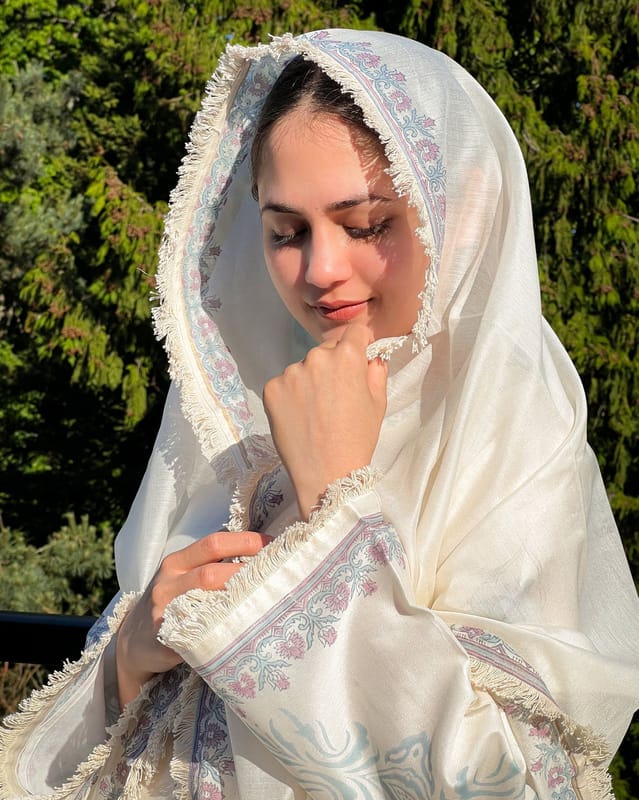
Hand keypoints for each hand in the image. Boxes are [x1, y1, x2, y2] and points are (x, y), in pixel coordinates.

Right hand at [116, 531, 270, 705]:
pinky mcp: (164, 640)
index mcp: (176, 562)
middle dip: (246, 574)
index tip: (273, 545)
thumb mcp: (181, 576)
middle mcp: (168, 583)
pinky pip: (196, 635)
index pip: (214, 542)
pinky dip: (220, 631)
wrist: (131, 643)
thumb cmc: (170, 602)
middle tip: (275, 576)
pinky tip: (243, 631)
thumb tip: (259, 552)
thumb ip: (210, 563)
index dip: (246, 541)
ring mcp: (163, 612)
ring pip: (204, 600)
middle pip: (211, 573)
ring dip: (237, 600)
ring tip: (265, 600)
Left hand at [263, 324, 386, 519]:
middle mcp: (316, 357)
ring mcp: (290, 372)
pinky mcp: (271, 389)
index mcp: (347, 356)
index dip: (359, 342)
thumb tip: (370, 357)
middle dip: (333, 364)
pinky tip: (299, 416)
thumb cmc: (358, 439)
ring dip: (309, 380)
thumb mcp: (378, 404)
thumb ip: (376, 372)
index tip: (358, 355)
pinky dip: (291, 395)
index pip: (354, 332)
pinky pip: (284, 384)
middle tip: (336, 395)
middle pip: (327, 350)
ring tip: (315, 411)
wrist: (326, 475)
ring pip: (304, 368)